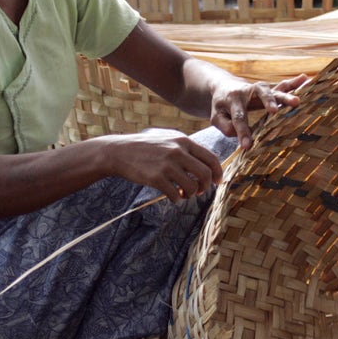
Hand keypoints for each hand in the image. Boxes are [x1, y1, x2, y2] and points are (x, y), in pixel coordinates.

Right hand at [104, 130, 222, 202]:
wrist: (119, 152)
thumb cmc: (145, 147)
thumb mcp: (167, 139)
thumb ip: (186, 148)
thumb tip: (207, 164)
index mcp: (183, 141)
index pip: (211, 158)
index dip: (218, 173)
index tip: (217, 182)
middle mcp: (177, 152)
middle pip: (205, 174)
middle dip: (205, 187)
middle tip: (199, 191)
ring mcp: (167, 165)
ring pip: (192, 187)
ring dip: (190, 195)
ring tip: (183, 194)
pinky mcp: (156, 178)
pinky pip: (175, 195)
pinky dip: (177, 199)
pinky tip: (172, 196)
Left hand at [210, 74, 308, 149]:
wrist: (224, 87)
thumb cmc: (221, 107)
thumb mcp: (216, 117)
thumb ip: (225, 126)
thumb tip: (239, 134)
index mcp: (232, 98)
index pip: (238, 117)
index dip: (242, 131)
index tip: (247, 145)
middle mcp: (247, 90)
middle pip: (258, 94)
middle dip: (267, 102)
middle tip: (274, 111)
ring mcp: (259, 90)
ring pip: (273, 90)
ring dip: (285, 95)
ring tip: (297, 101)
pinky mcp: (269, 91)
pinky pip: (282, 86)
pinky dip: (294, 83)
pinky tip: (305, 79)